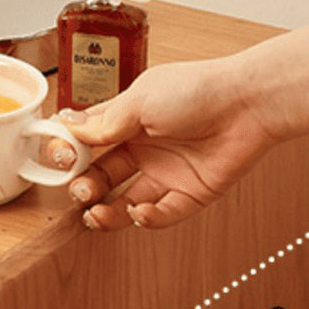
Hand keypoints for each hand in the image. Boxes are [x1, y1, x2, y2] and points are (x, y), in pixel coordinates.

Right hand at [55, 56, 277, 229]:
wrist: (248, 104)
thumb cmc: (199, 90)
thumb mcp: (141, 100)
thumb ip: (105, 122)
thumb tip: (70, 130)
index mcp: (128, 121)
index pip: (88, 142)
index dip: (70, 153)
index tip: (60, 160)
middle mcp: (144, 148)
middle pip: (102, 177)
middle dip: (85, 187)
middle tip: (80, 190)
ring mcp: (165, 173)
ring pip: (125, 202)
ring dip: (106, 212)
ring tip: (96, 214)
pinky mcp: (188, 194)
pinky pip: (161, 215)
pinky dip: (147, 218)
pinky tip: (140, 211)